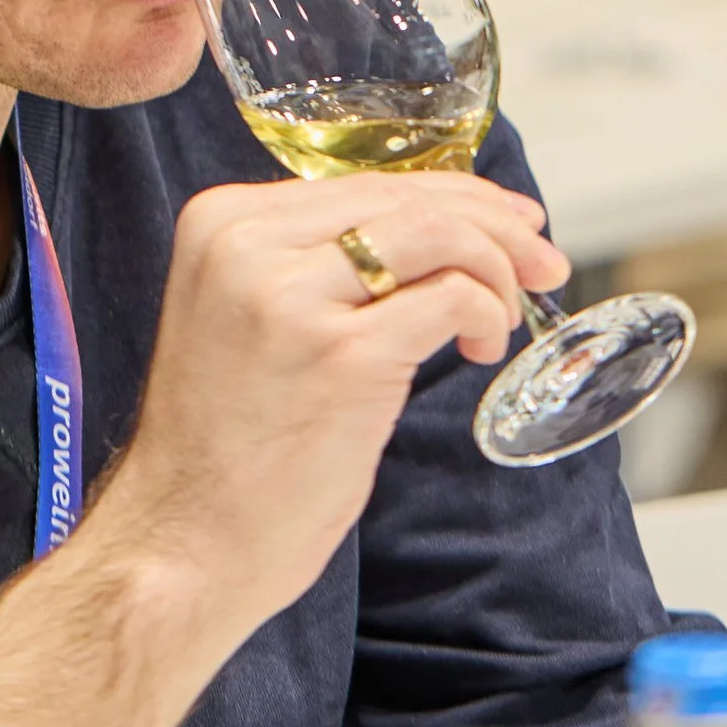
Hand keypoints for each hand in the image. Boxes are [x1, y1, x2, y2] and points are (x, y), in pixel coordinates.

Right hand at [0, 171, 567, 726]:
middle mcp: (248, 244)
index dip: (453, 194)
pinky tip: (483, 348)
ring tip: (506, 317)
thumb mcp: (249, 320)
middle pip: (406, 198)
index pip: (365, 182)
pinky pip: (449, 299)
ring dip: (496, 269)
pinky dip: (485, 313)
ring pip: (436, 235)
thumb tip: (429, 236)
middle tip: (542, 261)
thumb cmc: (226, 448)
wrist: (183, 544)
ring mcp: (291, 298)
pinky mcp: (340, 356)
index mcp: (221, 223)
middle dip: (493, 225)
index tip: (509, 219)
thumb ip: (313, 267)